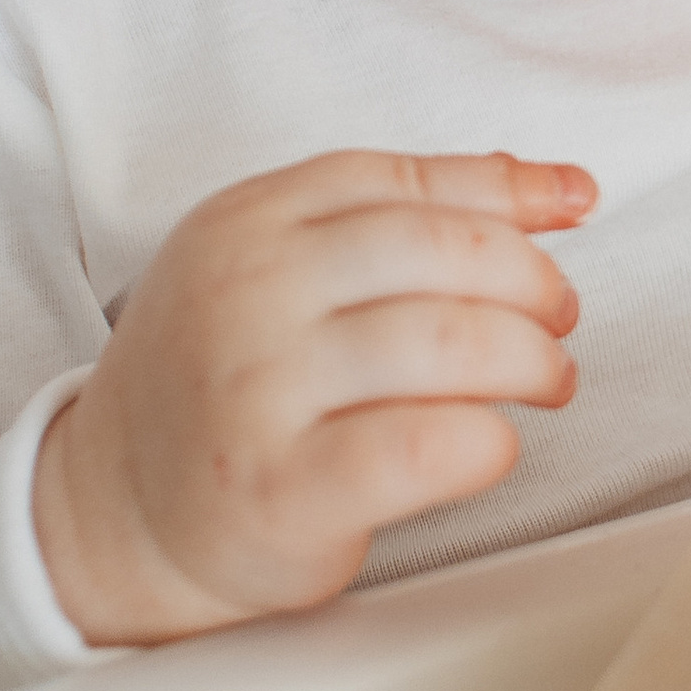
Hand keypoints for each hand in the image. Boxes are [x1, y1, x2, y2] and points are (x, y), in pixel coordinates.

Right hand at [33, 149, 592, 646]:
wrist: (116, 508)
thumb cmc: (225, 384)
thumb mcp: (282, 268)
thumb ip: (406, 217)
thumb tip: (564, 188)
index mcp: (247, 221)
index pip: (408, 182)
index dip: (510, 195)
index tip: (574, 211)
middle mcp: (247, 291)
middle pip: (446, 251)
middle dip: (534, 283)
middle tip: (557, 320)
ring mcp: (258, 388)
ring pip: (453, 341)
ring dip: (532, 361)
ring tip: (546, 381)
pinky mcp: (284, 487)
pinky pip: (430, 443)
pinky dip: (489, 442)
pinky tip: (488, 446)